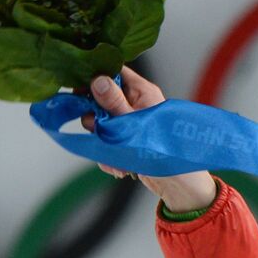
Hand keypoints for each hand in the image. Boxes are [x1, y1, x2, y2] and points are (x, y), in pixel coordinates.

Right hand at [80, 66, 217, 212]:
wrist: (178, 185)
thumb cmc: (165, 151)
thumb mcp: (134, 124)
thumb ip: (114, 103)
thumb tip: (98, 80)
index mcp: (142, 91)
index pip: (114, 71)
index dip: (95, 77)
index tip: (80, 90)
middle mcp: (136, 104)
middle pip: (102, 98)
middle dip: (95, 117)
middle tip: (96, 128)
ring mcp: (130, 123)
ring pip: (103, 123)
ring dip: (103, 141)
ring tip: (114, 155)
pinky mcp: (127, 140)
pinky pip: (108, 142)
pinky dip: (109, 156)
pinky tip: (119, 167)